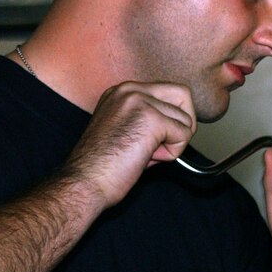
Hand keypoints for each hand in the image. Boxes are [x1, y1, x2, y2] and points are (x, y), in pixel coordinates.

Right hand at [65, 82, 195, 207]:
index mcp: (123, 91)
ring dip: (173, 143)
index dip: (170, 119)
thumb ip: (150, 119)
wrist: (86, 181)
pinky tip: (148, 158)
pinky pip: (184, 135)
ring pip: (185, 119)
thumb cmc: (103, 166)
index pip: (169, 92)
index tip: (155, 139)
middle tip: (163, 145)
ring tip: (147, 154)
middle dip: (182, 124)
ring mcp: (140, 101)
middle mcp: (130, 90)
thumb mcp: (127, 130)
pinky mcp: (151, 119)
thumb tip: (179, 124)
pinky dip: (172, 153)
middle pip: (183, 95)